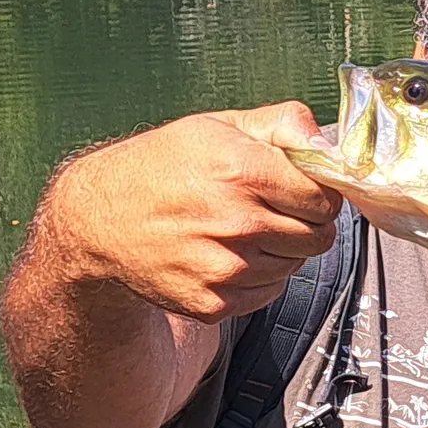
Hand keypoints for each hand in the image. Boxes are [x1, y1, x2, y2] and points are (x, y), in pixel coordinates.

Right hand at [40, 103, 341, 322]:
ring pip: (295, 265)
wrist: (100, 220)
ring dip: (282, 249)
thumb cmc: (161, 167)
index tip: (305, 190)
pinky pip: (268, 292)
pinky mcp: (213, 303)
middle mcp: (237, 224)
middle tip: (275, 208)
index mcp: (244, 172)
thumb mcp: (219, 125)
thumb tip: (327, 142)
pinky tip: (228, 253)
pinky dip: (259, 276)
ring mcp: (225, 269)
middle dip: (306, 222)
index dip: (320, 193)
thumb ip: (283, 124)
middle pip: (319, 237)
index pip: (325, 199)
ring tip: (243, 229)